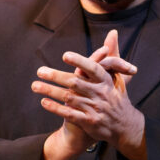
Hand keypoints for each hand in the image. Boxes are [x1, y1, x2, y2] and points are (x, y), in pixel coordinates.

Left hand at [32, 30, 145, 159]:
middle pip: (75, 83)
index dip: (80, 61)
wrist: (124, 126)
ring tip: (35, 85)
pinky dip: (56, 108)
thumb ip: (112, 55)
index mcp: (107, 81)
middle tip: (40, 70)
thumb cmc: (116, 96)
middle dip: (56, 76)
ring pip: (69, 98)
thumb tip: (112, 32)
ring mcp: (95, 109)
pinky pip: (70, 114)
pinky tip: (43, 102)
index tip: (65, 55)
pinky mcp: (89, 122)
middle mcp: (101, 94)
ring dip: (50, 91)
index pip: (93, 69)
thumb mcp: (117, 76)